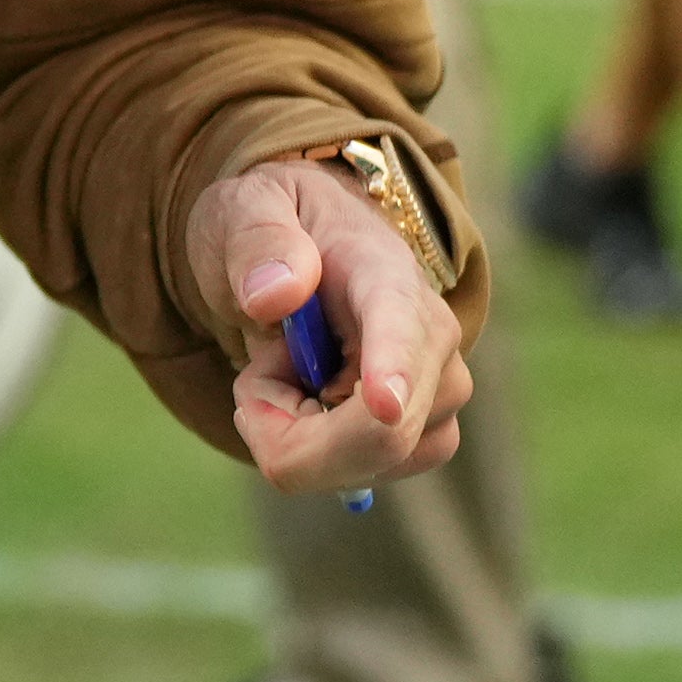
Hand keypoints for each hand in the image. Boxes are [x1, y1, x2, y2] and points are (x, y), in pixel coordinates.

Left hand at [188, 155, 472, 496]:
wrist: (305, 245)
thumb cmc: (277, 223)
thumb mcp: (247, 207)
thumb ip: (258, 240)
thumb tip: (274, 297)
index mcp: (387, 275)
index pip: (402, 329)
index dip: (393, 372)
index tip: (381, 406)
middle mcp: (431, 340)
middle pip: (384, 431)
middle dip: (291, 433)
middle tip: (248, 382)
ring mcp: (435, 393)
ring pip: (370, 464)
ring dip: (297, 439)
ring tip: (278, 370)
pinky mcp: (422, 433)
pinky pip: (363, 475)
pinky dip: (313, 456)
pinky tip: (300, 402)